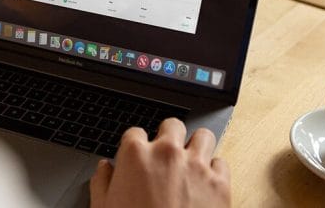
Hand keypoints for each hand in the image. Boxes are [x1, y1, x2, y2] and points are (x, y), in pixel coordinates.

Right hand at [90, 118, 230, 207]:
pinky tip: (206, 183)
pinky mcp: (220, 183)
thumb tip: (104, 169)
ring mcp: (196, 166)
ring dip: (196, 146)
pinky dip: (215, 171)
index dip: (136, 146)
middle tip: (166, 155)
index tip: (138, 156)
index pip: (135, 132)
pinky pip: (222, 163)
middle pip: (172, 125)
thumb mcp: (104, 207)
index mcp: (136, 155)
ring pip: (203, 136)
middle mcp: (167, 153)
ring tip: (190, 161)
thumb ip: (102, 182)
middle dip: (169, 137)